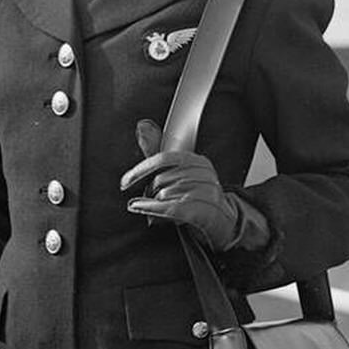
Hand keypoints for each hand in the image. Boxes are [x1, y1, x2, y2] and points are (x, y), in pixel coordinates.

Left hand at [120, 119, 240, 249]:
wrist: (224, 222)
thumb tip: (142, 125)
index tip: (125, 182)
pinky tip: (139, 208)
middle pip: (161, 180)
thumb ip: (157, 152)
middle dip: (150, 193)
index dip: (140, 171)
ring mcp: (206, 192)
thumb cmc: (197, 199)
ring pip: (164, 195)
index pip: (163, 159)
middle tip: (150, 202)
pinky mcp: (203, 210)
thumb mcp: (178, 174)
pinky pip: (170, 207)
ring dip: (155, 206)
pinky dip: (151, 209)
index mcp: (197, 161)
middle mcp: (204, 174)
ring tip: (160, 212)